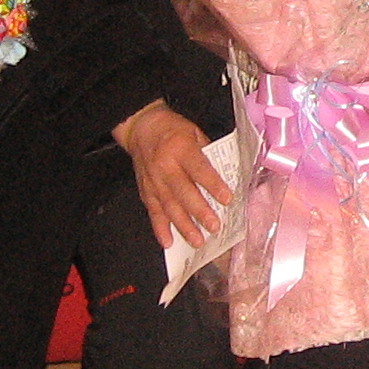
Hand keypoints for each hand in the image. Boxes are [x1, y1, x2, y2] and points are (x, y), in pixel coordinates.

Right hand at [114, 100, 232, 247]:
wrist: (141, 126)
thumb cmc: (172, 129)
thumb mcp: (194, 132)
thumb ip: (208, 154)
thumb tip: (226, 177)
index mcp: (180, 148)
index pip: (199, 169)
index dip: (213, 185)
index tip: (227, 199)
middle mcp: (165, 166)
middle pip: (183, 192)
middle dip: (200, 212)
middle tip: (214, 227)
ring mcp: (153, 180)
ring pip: (169, 207)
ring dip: (183, 226)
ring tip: (197, 241)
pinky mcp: (145, 190)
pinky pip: (153, 212)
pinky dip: (160, 228)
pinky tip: (169, 242)